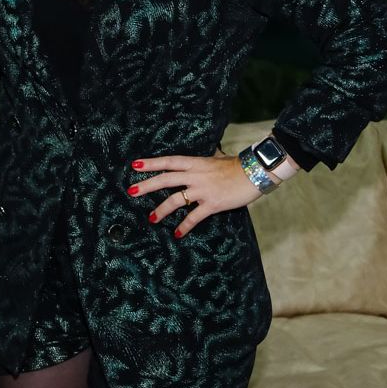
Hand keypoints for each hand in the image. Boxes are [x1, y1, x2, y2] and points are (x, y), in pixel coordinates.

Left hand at [127, 154, 265, 238]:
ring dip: (161, 210)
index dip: (151, 163)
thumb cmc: (237, 165)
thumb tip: (208, 154)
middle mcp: (195, 175)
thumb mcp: (217, 158)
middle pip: (165, 179)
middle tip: (131, 191)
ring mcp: (203, 190)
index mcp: (195, 163)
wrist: (255, 172)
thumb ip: (206, 160)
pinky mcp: (212, 204)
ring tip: (151, 218)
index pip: (168, 162)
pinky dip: (184, 226)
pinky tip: (177, 233)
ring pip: (175, 200)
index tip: (134, 165)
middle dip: (146, 186)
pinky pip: (194, 217)